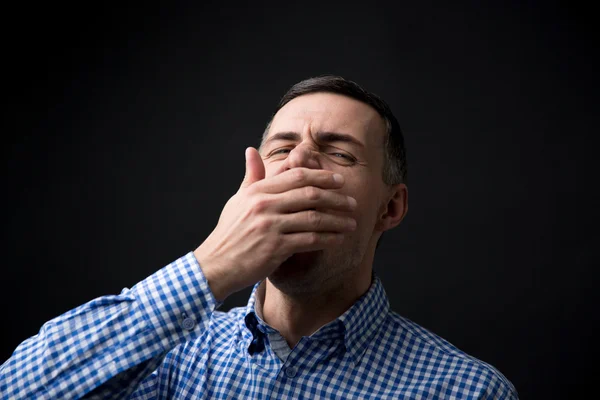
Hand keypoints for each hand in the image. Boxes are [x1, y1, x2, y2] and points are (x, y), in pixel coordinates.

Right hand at [193, 147, 356, 300]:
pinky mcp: (275, 248)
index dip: (322, 176)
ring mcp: (270, 226)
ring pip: (314, 218)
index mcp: (258, 191)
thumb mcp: (238, 200)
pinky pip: (310, 240)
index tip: (339, 180)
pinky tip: (338, 239)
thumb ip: (251, 176)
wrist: (216, 264)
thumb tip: (251, 151)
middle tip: (352, 202)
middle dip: (336, 198)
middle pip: (310, 194)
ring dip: (337, 220)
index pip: (297, 175)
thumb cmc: (229, 232)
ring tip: (351, 223)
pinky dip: (328, 239)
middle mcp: (264, 205)